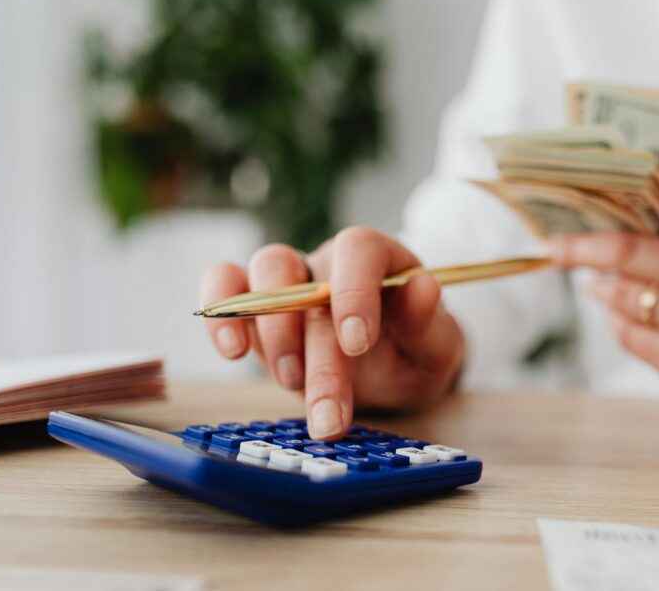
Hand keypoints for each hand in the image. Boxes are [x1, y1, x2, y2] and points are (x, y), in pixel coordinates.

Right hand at [200, 227, 463, 439]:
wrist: (392, 373)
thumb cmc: (414, 354)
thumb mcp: (437, 350)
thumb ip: (431, 324)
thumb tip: (423, 288)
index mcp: (379, 260)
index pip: (359, 249)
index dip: (353, 290)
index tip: (357, 343)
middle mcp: (329, 263)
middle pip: (305, 278)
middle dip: (313, 348)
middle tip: (328, 409)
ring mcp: (290, 283)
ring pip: (263, 272)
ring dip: (271, 332)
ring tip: (290, 382)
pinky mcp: (257, 311)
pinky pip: (225, 291)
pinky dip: (220, 314)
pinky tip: (234, 349)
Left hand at [549, 202, 658, 425]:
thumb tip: (611, 216)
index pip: (655, 211)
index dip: (607, 212)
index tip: (572, 210)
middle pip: (628, 253)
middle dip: (581, 249)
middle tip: (556, 248)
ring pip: (625, 298)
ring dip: (602, 290)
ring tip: (598, 285)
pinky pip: (632, 336)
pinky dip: (620, 323)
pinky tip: (625, 317)